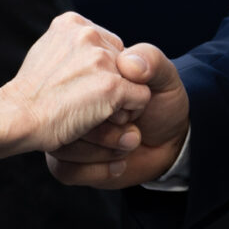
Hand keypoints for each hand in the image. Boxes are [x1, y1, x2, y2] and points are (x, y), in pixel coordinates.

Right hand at [0, 12, 149, 160]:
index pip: (107, 44)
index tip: (81, 86)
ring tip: (93, 111)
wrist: (17, 117)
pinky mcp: (112, 86)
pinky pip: (141, 98)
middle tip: (88, 101)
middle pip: (123, 60)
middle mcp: (88, 34)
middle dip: (113, 81)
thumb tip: (87, 48)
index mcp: (72, 23)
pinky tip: (103, 119)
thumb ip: (71, 46)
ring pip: (134, 80)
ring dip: (120, 99)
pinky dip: (129, 113)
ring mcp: (101, 60)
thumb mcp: (45, 52)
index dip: (100, 69)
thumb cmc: (28, 94)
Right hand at [46, 44, 187, 187]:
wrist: (168, 146)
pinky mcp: (61, 158)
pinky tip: (118, 162)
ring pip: (63, 144)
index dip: (111, 93)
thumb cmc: (162, 105)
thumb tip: (127, 64)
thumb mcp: (164, 76)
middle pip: (67, 112)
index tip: (129, 104)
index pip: (80, 77)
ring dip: (107, 149)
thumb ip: (151, 59)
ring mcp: (61, 126)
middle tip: (132, 126)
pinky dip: (99, 170)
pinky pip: (64, 168)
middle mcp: (66, 94)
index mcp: (86, 64)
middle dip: (109, 127)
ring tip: (129, 143)